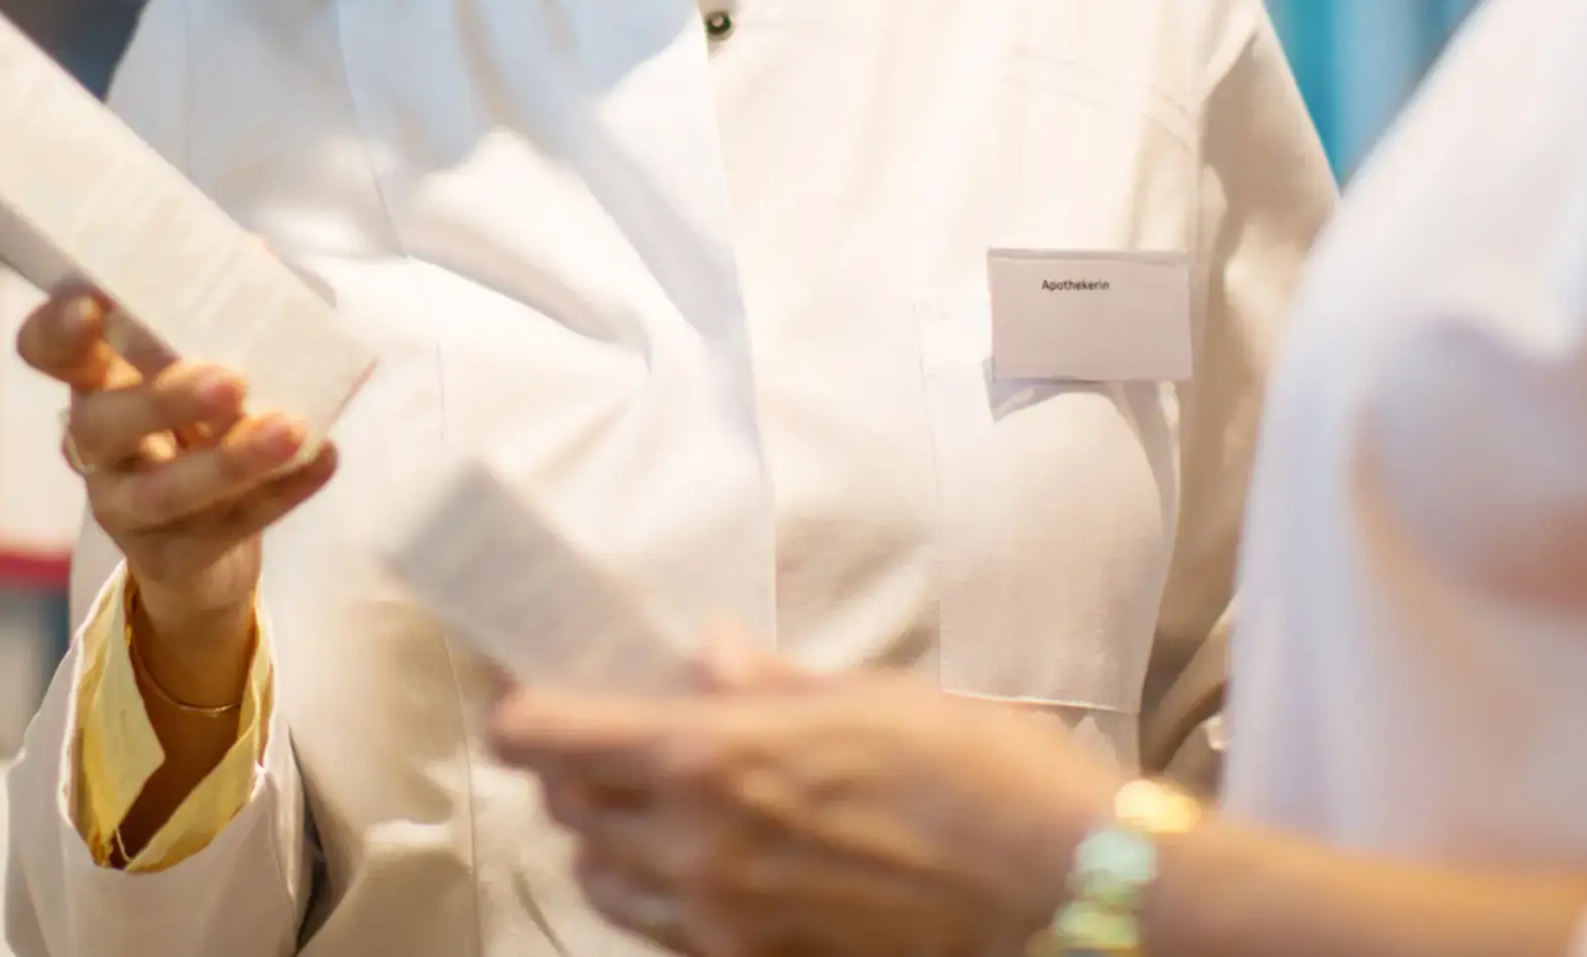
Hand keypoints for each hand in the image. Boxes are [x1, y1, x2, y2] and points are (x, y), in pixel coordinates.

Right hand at [15, 284, 338, 700]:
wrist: (202, 548)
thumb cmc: (194, 426)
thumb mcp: (193, 366)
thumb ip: (216, 314)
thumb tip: (256, 254)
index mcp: (95, 381)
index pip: (47, 351)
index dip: (57, 330)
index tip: (92, 304)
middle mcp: (96, 445)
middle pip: (102, 424)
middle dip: (164, 399)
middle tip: (229, 379)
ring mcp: (126, 508)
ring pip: (164, 492)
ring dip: (230, 460)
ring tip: (289, 429)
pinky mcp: (172, 557)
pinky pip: (229, 527)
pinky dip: (283, 491)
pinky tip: (324, 457)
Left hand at [491, 633, 1122, 956]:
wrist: (1063, 889)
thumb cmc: (982, 772)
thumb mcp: (871, 696)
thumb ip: (767, 683)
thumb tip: (704, 657)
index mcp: (709, 758)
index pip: (545, 738)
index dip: (523, 710)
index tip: (530, 690)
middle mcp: (697, 850)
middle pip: (566, 813)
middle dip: (572, 772)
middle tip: (603, 737)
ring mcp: (726, 927)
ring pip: (606, 887)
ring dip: (608, 843)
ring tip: (652, 808)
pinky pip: (671, 938)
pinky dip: (664, 903)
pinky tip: (710, 872)